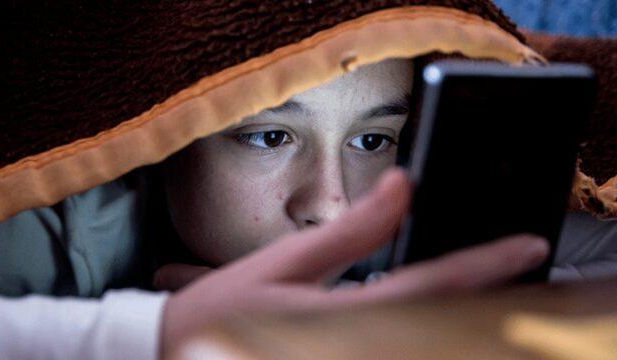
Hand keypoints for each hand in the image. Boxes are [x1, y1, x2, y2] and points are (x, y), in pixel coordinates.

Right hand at [160, 168, 548, 357]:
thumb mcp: (286, 264)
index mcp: (344, 317)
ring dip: (464, 307)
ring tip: (488, 277)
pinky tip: (435, 302)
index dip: (485, 265)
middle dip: (487, 290)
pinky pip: (401, 339)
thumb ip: (351, 231)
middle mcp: (360, 343)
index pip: (431, 286)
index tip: (528, 245)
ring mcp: (353, 353)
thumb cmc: (227, 310)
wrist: (185, 353)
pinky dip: (427, 320)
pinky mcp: (341, 354)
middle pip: (443, 319)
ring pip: (429, 334)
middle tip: (517, 260)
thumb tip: (401, 186)